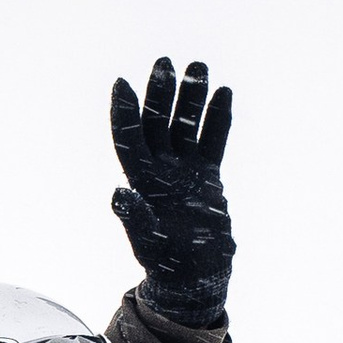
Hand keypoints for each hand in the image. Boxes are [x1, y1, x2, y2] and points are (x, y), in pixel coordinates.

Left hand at [110, 56, 234, 329]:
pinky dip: (218, 119)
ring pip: (186, 126)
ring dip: (190, 97)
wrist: (195, 278)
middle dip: (160, 93)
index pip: (130, 140)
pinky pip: (212, 141)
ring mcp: (185, 172)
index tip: (121, 83)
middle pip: (158, 123)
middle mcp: (161, 172)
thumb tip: (118, 194)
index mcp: (142, 183)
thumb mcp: (147, 243)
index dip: (124, 113)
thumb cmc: (166, 264)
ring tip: (198, 67)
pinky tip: (224, 92)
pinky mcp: (207, 177)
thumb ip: (135, 218)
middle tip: (164, 63)